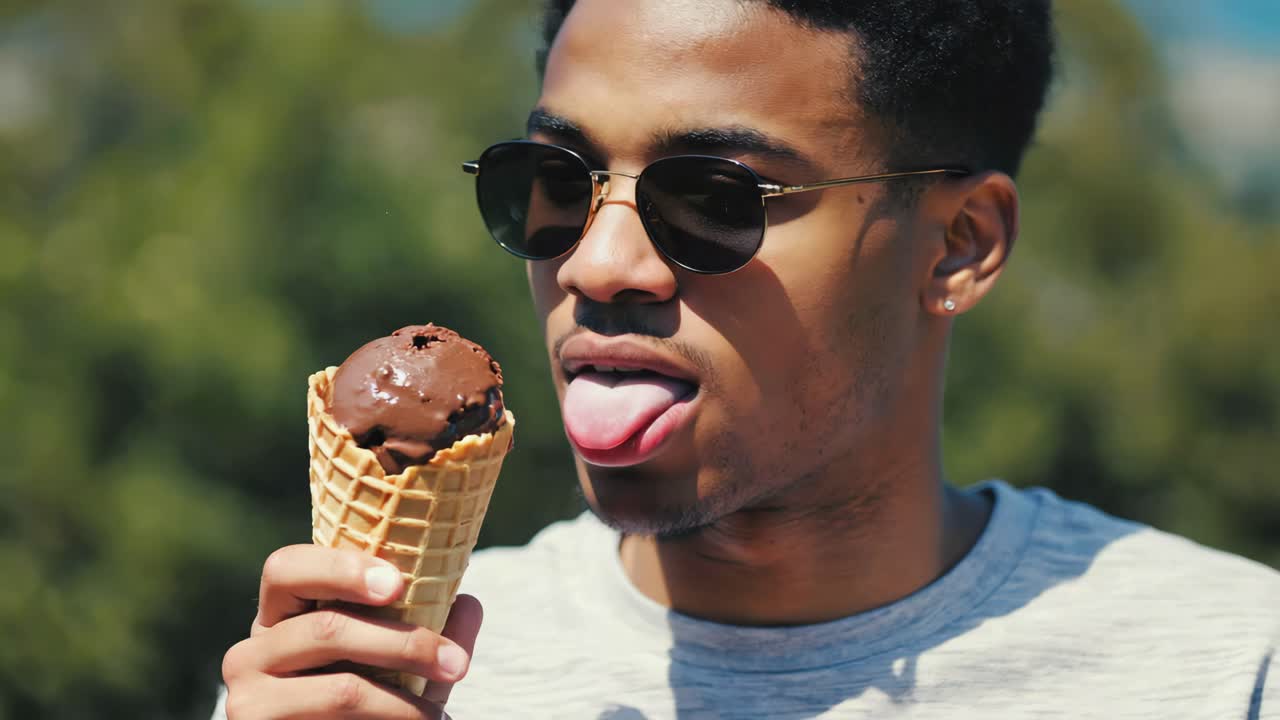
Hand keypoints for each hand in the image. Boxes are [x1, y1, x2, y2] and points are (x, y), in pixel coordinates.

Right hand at [221, 544, 482, 718]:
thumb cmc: (366, 699)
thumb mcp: (397, 661)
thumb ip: (431, 627)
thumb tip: (468, 603)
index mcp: (278, 615)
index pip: (286, 568)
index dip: (340, 568)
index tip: (398, 583)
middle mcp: (250, 652)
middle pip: (327, 628)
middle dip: (405, 644)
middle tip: (459, 663)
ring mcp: (248, 699)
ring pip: (341, 689)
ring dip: (405, 703)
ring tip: (441, 715)